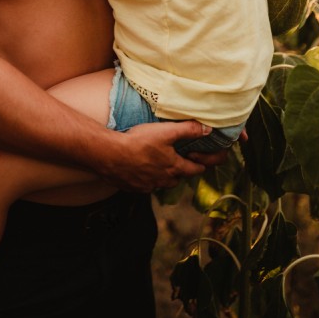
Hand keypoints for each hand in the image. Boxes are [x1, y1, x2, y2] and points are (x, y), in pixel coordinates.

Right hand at [103, 120, 227, 192]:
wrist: (110, 155)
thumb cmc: (139, 142)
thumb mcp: (166, 131)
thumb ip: (188, 130)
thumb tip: (208, 130)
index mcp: (174, 167)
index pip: (194, 170)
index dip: (201, 165)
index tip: (203, 163)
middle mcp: (163, 180)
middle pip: (177, 178)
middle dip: (180, 170)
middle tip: (178, 160)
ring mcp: (148, 186)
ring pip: (161, 182)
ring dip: (162, 175)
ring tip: (158, 164)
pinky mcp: (133, 188)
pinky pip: (144, 185)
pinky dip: (145, 178)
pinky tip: (139, 169)